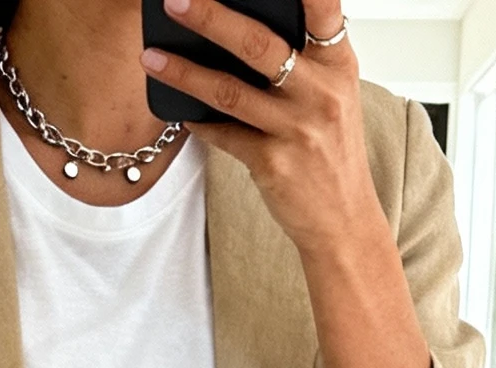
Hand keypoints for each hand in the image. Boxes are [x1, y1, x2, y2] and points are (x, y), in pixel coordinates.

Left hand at [141, 0, 374, 260]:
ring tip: (152, 56)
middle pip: (258, 44)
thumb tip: (244, 25)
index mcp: (338, 64)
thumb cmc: (332, 150)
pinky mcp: (273, 163)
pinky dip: (198, 122)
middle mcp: (321, 92)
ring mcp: (297, 129)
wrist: (343, 219)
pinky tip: (180, 112)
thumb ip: (305, 59)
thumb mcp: (333, 95)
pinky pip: (224, 135)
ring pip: (229, 91)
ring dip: (184, 72)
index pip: (324, 8)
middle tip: (174, 0)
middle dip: (210, 17)